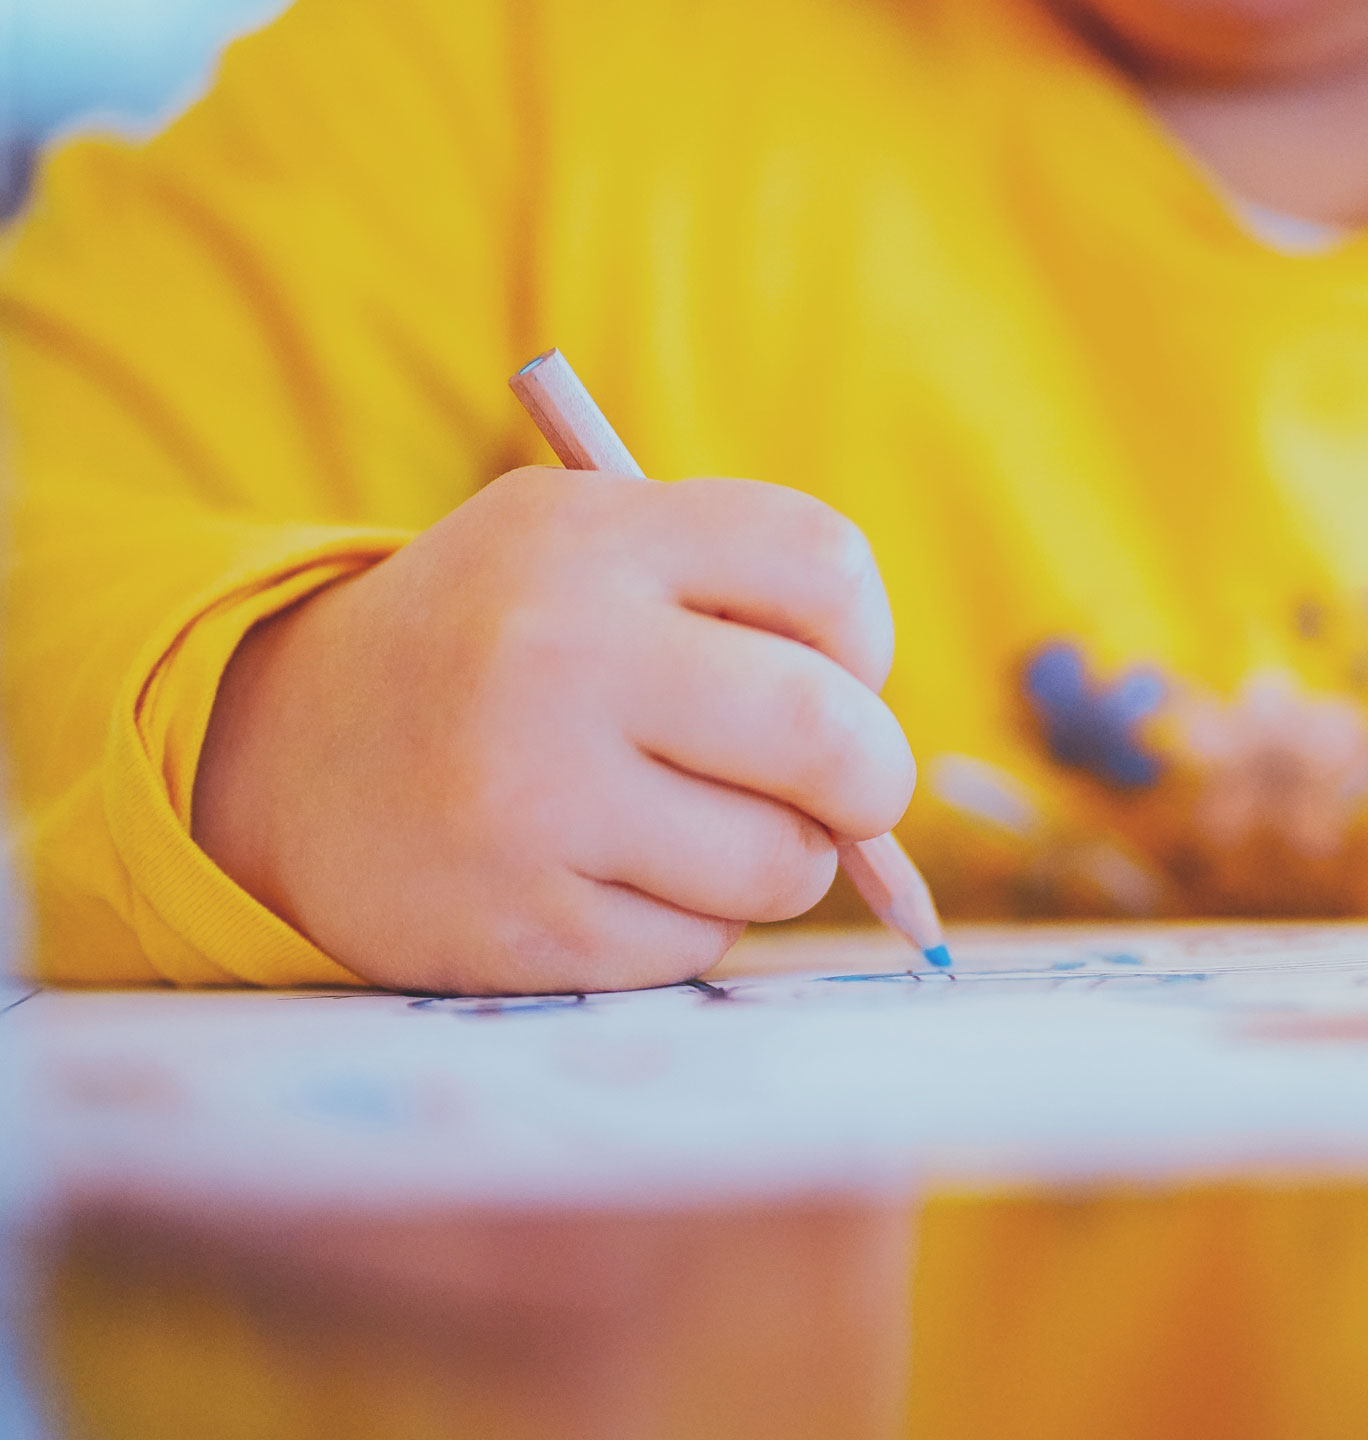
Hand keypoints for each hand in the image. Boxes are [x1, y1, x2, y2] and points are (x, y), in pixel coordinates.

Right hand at [194, 468, 913, 993]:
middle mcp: (558, 657)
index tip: (836, 669)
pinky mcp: (516, 924)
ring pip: (779, 862)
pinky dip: (693, 923)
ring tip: (704, 828)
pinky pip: (698, 944)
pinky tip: (619, 878)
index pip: (826, 567)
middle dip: (873, 778)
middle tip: (847, 791)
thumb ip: (740, 609)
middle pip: (830, 733)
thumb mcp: (587, 551)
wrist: (289, 749)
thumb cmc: (502, 646)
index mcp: (594, 537)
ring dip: (782, 862)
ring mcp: (530, 798)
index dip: (866, 635)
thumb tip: (884, 777)